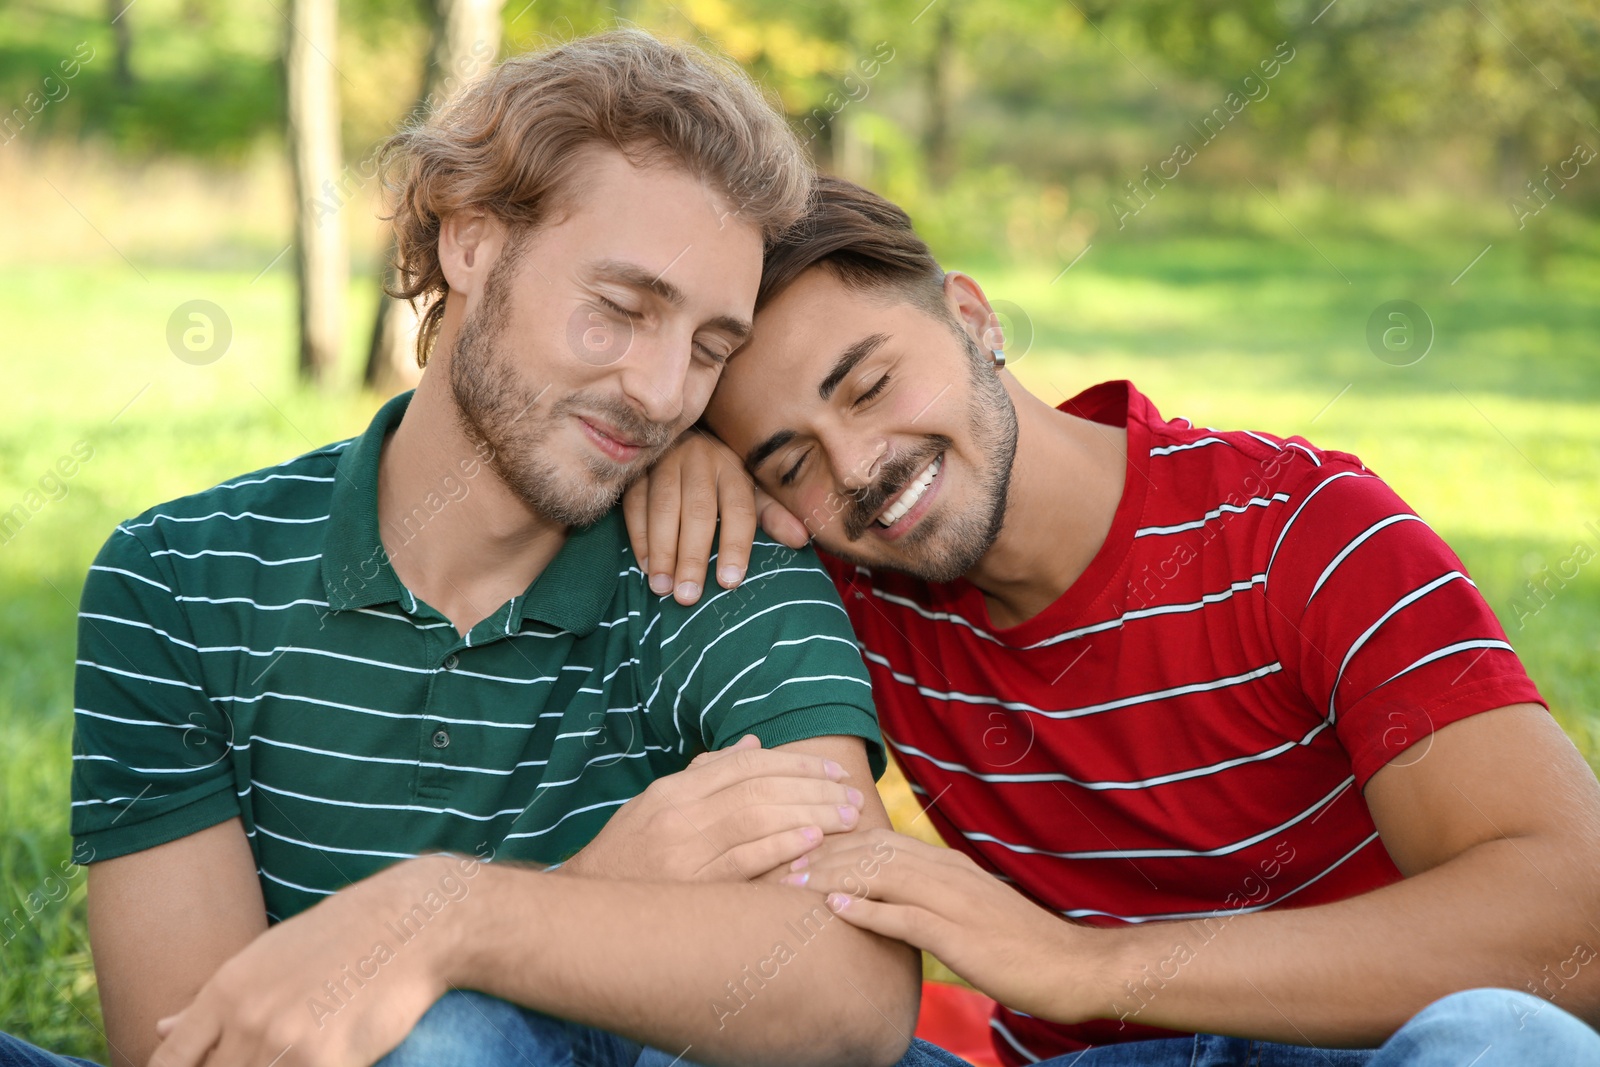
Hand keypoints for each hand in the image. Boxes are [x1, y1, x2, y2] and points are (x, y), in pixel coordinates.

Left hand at [149, 853, 474, 1066]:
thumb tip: (161, 1027)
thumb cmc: (344, 936)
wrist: (413, 924)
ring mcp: (285, 1044)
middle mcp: (247, 1019)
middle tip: (272, 1054)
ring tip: (300, 1052)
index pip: (170, 1060)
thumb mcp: (268, 955)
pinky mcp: (327, 1063)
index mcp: (226, 990)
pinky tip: (331, 1057)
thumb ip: (213, 1000)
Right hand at [559, 735, 864, 881]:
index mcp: (672, 791)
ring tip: (845, 817)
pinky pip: (746, 862)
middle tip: (851, 795)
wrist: (584, 917)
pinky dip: (782, 849)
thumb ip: (703, 776)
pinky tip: (813, 844)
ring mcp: (684, 851)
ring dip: (810, 813)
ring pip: (758, 818)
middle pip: (759, 788)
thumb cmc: (627, 859)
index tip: (830, 770)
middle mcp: (678, 815)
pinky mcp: (692, 888)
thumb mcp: (654, 806)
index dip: (794, 763)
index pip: (745, 764)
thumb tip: (751, 744)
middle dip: (812, 787)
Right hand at [622, 428, 808, 605]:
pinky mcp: (638, 469)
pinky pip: (636, 504)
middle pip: (699, 513)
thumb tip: (801, 539)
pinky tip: (646, 566)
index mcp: (734, 469)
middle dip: (693, 557)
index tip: (729, 582)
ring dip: (663, 551)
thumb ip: (771, 514)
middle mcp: (702, 462)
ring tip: (663, 588)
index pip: (740, 511)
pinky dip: (639, 536)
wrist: (681, 432)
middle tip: (688, 596)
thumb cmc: (720, 474)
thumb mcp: (750, 488)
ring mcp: (666, 462)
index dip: (736, 547)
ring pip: (664, 509)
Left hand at [780, 829, 1105, 1023]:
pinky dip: (869, 911)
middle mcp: (946, 872)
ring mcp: (955, 900)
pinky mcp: (961, 935)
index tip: (790, 851)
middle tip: (772, 863)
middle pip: (870, 851)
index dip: (830, 844)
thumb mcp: (965, 913)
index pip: (876, 842)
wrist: (1072, 966)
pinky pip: (908, 917)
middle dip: (818, 854)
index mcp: (945, 865)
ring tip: (789, 882)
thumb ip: (927, 900)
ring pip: (881, 875)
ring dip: (831, 877)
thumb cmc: (1018, 946)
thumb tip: (885, 902)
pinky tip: (835, 911)